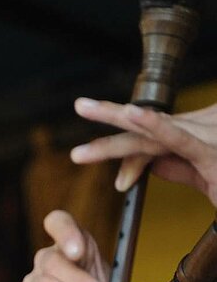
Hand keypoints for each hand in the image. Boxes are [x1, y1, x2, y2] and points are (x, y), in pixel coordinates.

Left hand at [71, 98, 216, 203]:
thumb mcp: (207, 177)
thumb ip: (178, 169)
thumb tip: (147, 166)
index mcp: (190, 138)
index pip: (145, 140)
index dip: (117, 150)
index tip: (85, 155)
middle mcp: (193, 131)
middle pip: (142, 126)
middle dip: (107, 117)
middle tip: (79, 104)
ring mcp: (202, 136)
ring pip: (150, 127)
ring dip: (115, 119)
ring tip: (84, 107)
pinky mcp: (209, 148)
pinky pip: (176, 135)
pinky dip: (154, 125)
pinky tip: (132, 115)